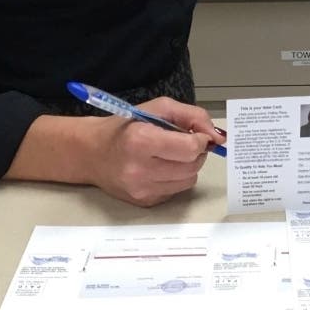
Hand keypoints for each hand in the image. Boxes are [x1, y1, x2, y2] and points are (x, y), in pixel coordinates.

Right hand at [86, 97, 220, 206]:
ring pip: (189, 180)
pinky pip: (177, 191)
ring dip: (188, 166)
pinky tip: (160, 168)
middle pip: (192, 166)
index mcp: (141, 141)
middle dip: (195, 153)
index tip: (196, 134)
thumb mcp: (158, 108)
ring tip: (171, 155)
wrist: (91, 153)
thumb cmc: (125, 126)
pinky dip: (176, 178)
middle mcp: (140, 170)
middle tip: (183, 143)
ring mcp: (141, 189)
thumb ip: (192, 116)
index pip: (190, 148)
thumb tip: (218, 136)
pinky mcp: (144, 202)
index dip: (200, 140)